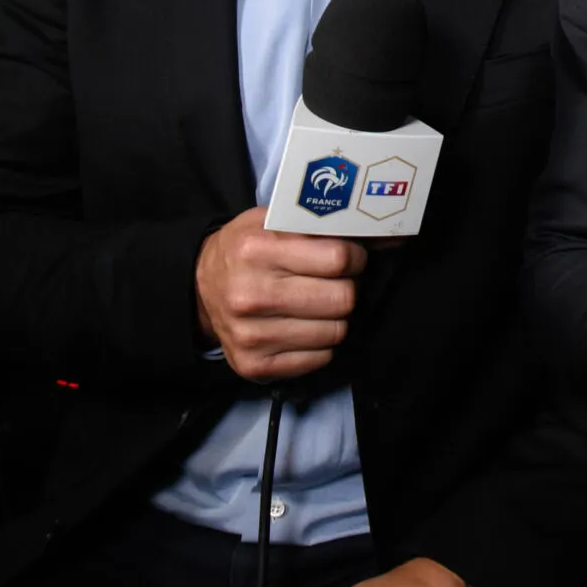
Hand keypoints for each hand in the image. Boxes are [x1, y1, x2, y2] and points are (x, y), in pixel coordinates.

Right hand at [194, 206, 365, 381]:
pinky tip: (304, 326)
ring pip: (336, 332)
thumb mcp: (273, 221)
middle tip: (335, 282)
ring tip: (318, 304)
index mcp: (256, 250)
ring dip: (335, 317)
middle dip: (347, 288)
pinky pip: (320, 358)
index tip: (349, 258)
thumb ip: (322, 225)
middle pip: (342, 299)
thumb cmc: (247, 249)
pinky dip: (321, 343)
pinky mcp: (254, 365)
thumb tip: (386, 237)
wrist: (200, 287)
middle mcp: (251, 295)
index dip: (354, 257)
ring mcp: (251, 335)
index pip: (337, 259)